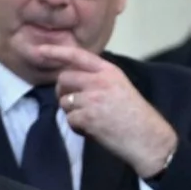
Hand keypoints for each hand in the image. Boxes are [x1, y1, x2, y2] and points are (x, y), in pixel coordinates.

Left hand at [32, 41, 178, 177]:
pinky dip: (77, 128)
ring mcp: (93, 99)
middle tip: (73, 103)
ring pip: (64, 102)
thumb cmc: (137, 117)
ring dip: (72, 113)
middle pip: (64, 79)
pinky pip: (70, 120)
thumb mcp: (122, 87)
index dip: (56, 52)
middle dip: (63, 92)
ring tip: (91, 121)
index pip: (78, 56)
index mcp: (110, 71)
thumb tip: (72, 81)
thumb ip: (99, 80)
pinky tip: (92, 131)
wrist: (150, 139)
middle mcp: (100, 81)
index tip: (40, 51)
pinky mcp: (88, 117)